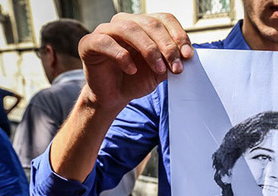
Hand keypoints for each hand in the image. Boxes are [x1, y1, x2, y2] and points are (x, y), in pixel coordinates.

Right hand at [78, 12, 193, 110]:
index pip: (164, 19)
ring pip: (130, 29)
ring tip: (159, 69)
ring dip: (150, 50)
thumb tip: (186, 55)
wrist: (114, 96)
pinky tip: (132, 70)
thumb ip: (171, 60)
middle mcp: (125, 22)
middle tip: (177, 67)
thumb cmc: (136, 79)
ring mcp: (105, 30)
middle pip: (150, 24)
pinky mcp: (89, 43)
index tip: (188, 55)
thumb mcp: (160, 71)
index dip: (178, 35)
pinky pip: (106, 43)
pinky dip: (122, 57)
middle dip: (167, 47)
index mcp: (143, 24)